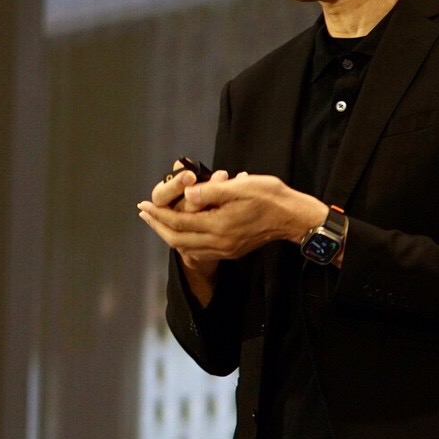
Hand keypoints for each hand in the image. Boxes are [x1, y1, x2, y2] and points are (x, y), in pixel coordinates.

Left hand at [138, 172, 326, 262]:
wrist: (295, 218)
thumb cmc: (270, 196)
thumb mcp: (242, 187)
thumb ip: (212, 192)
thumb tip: (187, 195)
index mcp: (220, 225)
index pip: (179, 223)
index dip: (158, 214)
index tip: (143, 205)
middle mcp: (220, 243)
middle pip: (178, 240)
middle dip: (158, 227)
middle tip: (144, 214)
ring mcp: (226, 250)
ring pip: (187, 249)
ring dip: (168, 235)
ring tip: (156, 221)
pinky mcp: (232, 251)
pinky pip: (200, 252)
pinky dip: (184, 242)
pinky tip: (179, 232)